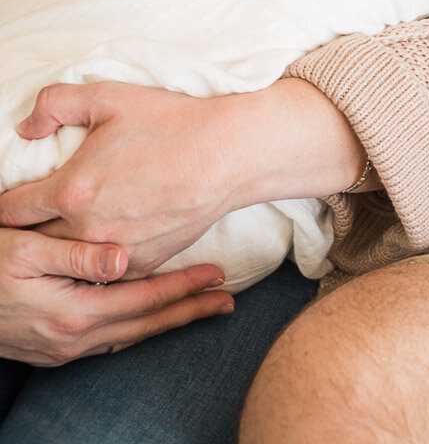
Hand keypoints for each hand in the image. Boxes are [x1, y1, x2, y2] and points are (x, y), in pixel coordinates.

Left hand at [0, 78, 367, 273]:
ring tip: (69, 227)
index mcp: (71, 191)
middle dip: (30, 229)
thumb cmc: (171, 121)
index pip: (11, 211)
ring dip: (63, 247)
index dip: (2, 205)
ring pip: (70, 260)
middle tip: (36, 214)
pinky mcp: (142, 264)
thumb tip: (26, 128)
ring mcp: (115, 253)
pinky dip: (99, 255)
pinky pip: (106, 267)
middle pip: (36, 241)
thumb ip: (55, 104)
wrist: (229, 154)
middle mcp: (87, 231)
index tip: (6, 200)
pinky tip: (105, 235)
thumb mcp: (109, 96)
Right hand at [0, 225, 231, 365]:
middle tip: (226, 300)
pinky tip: (147, 321)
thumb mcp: (26, 250)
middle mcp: (72, 340)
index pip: (144, 302)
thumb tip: (125, 258)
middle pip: (145, 326)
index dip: (184, 288)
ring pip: (128, 338)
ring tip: (199, 309)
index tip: (217, 276)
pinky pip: (106, 343)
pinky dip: (134, 331)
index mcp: (73, 314)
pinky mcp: (52, 353)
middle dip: (188, 312)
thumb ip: (77, 255)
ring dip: (165, 323)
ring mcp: (62, 352)